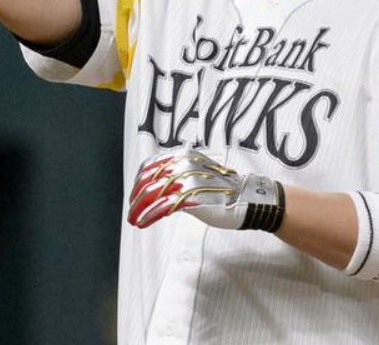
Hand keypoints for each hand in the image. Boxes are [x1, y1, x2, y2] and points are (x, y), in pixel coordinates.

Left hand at [128, 149, 285, 231]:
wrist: (247, 198)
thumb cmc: (224, 189)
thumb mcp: (199, 172)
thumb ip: (181, 174)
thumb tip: (161, 183)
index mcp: (184, 156)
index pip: (151, 165)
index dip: (139, 181)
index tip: (135, 194)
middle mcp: (184, 164)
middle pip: (149, 179)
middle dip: (136, 197)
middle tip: (131, 210)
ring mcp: (188, 180)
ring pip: (153, 193)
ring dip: (139, 208)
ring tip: (134, 219)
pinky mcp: (192, 198)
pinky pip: (163, 206)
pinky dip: (149, 215)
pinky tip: (143, 222)